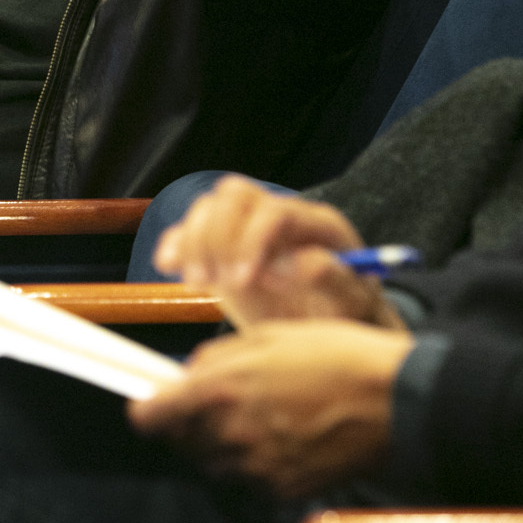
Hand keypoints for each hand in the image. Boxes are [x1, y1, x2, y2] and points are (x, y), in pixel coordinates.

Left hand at [129, 321, 413, 498]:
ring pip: (214, 463)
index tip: (157, 401)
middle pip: (181, 442)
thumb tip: (188, 374)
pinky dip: (255, 464)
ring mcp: (257, 468)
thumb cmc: (336, 356)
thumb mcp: (269, 335)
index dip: (149, 408)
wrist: (397, 400)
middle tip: (221, 403)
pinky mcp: (283, 489)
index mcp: (220, 390)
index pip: (149, 418)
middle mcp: (230, 434)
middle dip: (190, 424)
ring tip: (260, 418)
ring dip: (222, 445)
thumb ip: (218, 358)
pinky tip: (285, 438)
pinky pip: (250, 480)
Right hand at [153, 175, 404, 328]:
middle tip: (214, 281)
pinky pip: (189, 229)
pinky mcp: (222, 247)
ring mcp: (248, 228)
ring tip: (197, 283)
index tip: (244, 282)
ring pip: (208, 207)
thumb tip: (300, 264)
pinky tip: (169, 267)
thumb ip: (335, 279)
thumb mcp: (353, 301)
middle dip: (217, 237)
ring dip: (192, 242)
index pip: (274, 211)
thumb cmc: (347, 313)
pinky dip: (174, 244)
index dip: (251, 241)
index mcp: (315, 222)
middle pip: (233, 195)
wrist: (328, 326)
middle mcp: (279, 215)